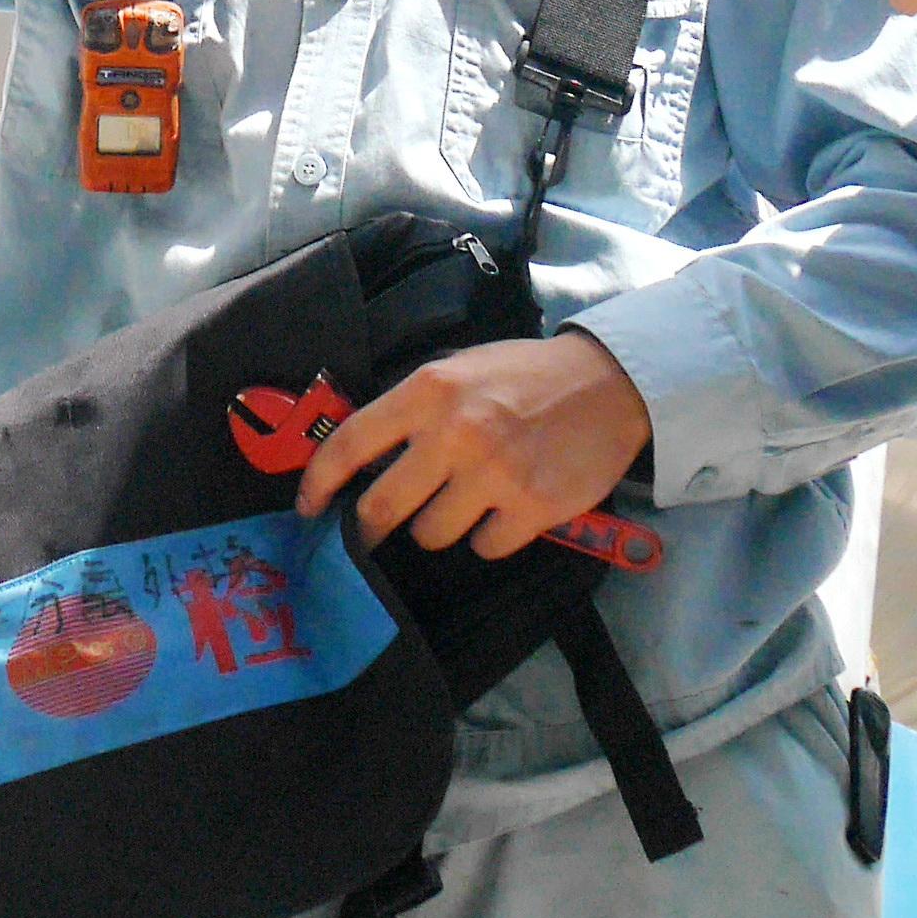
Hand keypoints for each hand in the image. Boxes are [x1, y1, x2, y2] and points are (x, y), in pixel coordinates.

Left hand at [292, 333, 651, 560]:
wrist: (606, 383)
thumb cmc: (522, 377)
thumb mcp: (459, 372)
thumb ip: (412, 409)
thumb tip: (358, 457)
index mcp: (427, 391)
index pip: (351, 445)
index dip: (319, 483)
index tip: (309, 508)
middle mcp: (454, 431)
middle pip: (382, 507)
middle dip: (371, 527)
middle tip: (373, 533)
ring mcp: (494, 472)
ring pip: (432, 534)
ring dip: (441, 526)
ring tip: (466, 500)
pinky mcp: (532, 506)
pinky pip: (485, 545)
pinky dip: (490, 535)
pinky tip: (506, 509)